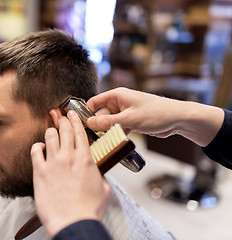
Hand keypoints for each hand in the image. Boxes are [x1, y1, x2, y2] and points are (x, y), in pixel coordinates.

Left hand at [31, 110, 111, 236]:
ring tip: (51, 129)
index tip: (72, 114)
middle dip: (63, 120)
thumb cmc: (88, 210)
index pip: (80, 132)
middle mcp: (69, 157)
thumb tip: (97, 173)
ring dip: (51, 130)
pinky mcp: (40, 172)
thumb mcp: (104, 190)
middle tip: (61, 116)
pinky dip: (37, 146)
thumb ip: (100, 176)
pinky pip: (35, 150)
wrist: (73, 222)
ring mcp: (53, 163)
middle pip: (65, 130)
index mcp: (85, 159)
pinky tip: (40, 147)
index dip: (75, 120)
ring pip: (50, 136)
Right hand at [86, 87, 223, 145]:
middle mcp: (119, 102)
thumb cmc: (157, 113)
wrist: (177, 119)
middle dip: (98, 126)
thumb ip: (108, 122)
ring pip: (109, 123)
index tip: (82, 126)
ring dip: (108, 132)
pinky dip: (117, 134)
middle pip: (101, 115)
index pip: (94, 102)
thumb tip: (90, 123)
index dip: (87, 113)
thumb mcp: (129, 119)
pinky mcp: (131, 121)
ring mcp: (125, 112)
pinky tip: (117, 141)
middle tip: (94, 140)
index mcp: (117, 95)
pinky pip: (118, 127)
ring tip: (106, 142)